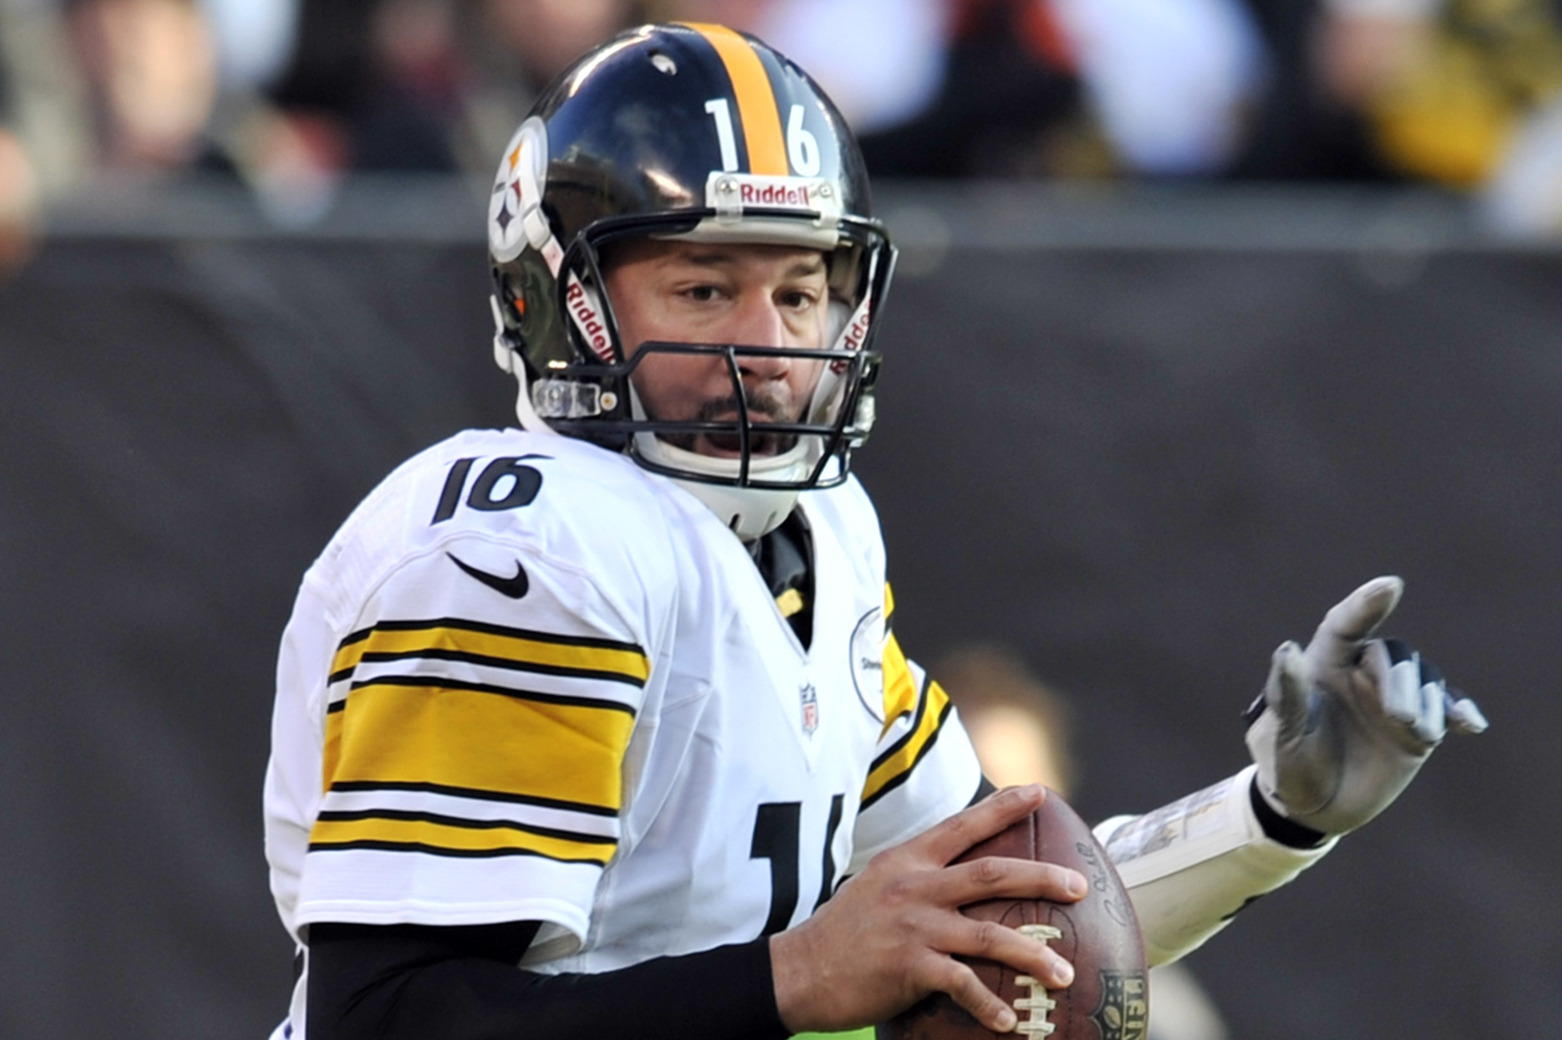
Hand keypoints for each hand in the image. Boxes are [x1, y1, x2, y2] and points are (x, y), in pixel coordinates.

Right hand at [770, 784, 1084, 1033]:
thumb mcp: (875, 886)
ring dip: (1032, 955)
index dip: (1001, 807)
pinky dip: (989, 1004)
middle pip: (991, 874)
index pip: (962, 825)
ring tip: (1064, 974)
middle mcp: (914, 886)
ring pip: (988, 935)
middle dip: (1041, 877)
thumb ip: (916, 878)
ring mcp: (913, 926)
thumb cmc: (842, 932)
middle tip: (1078, 885)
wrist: (798, 970)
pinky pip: (962, 984)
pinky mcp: (908, 966)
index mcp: (907, 861)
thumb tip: (959, 881)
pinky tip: (1009, 1021)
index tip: (1038, 791)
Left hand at [1245, 576, 1486, 835]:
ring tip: (1418, 735)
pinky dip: (1458, 710)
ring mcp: (1392, 699)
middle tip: (1399, 720)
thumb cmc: (1288, 763)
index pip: (1344, 624)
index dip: (1366, 604)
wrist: (1315, 807)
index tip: (1391, 586)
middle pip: (1394, 655)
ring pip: (1423, 678)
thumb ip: (1289, 693)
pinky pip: (1444, 707)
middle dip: (1401, 682)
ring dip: (1427, 702)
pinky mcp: (1416, 726)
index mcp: (1323, 664)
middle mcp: (1361, 673)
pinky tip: (1470, 724)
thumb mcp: (1284, 733)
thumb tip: (1287, 648)